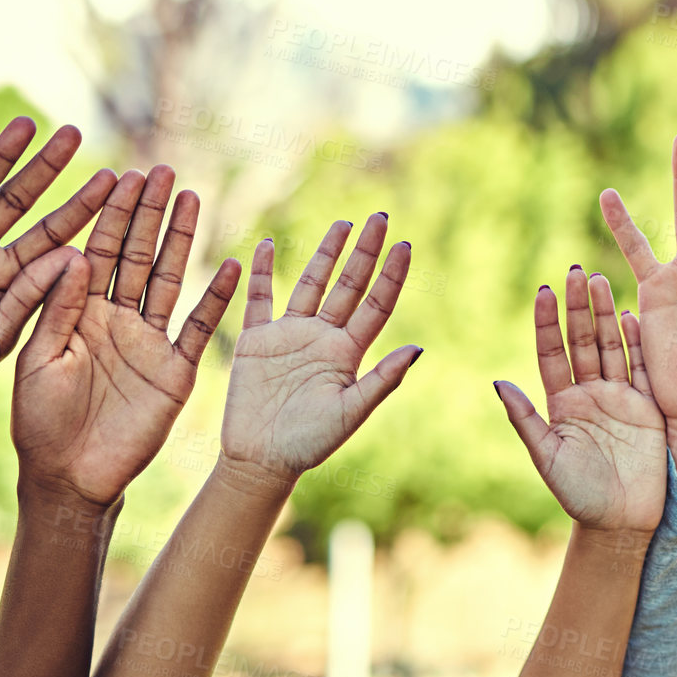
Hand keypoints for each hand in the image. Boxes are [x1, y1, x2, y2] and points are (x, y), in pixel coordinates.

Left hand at [12, 166, 241, 505]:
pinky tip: (231, 268)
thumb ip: (58, 310)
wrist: (70, 476)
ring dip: (181, 240)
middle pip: (136, 255)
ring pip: (168, 280)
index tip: (123, 176)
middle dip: (148, 213)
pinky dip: (216, 300)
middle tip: (162, 171)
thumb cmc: (39, 423)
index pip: (97, 251)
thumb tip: (75, 255)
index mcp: (77, 312)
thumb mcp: (38, 361)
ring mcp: (149, 342)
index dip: (111, 215)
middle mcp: (116, 319)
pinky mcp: (175, 370)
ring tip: (193, 198)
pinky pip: (199, 329)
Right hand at [220, 215, 421, 485]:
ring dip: (326, 254)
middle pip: (349, 285)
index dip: (390, 275)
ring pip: (311, 283)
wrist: (262, 460)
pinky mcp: (258, 341)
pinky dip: (261, 272)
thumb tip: (418, 348)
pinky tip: (267, 246)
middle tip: (380, 216)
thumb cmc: (310, 443)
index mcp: (348, 352)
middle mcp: (323, 337)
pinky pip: (259, 299)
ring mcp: (290, 335)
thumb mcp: (351, 412)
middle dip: (364, 251)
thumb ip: (382, 381)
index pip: (376, 304)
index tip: (405, 245)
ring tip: (343, 223)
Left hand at [494, 267, 665, 533]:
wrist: (622, 522)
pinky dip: (637, 342)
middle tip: (575, 272)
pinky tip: (632, 315)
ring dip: (606, 314)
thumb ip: (525, 419)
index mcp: (561, 404)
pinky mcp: (648, 406)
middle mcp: (590, 394)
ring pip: (611, 346)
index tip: (543, 292)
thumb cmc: (579, 495)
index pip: (552, 353)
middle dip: (578, 307)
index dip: (547, 323)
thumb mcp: (547, 458)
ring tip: (600, 280)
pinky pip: (642, 368)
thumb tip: (497, 382)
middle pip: (583, 341)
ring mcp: (620, 397)